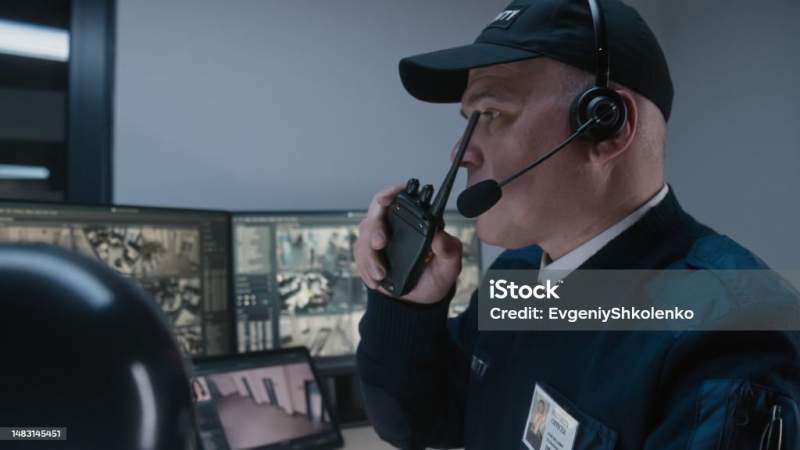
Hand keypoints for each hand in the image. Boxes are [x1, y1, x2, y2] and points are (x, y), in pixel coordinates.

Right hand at [354, 184, 462, 303]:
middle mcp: (394, 225)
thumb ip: (449, 250)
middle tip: (380, 244)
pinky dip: (365, 268)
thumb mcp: (449, 266)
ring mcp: (378, 239)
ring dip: (370, 256)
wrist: (418, 301)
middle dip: (375, 229)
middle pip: (375, 214)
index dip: (390, 192)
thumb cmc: (434, 277)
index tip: (387, 197)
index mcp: (414, 220)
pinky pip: (359, 255)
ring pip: (364, 236)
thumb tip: (441, 237)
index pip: (398, 198)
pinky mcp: (368, 254)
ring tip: (381, 274)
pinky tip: (376, 280)